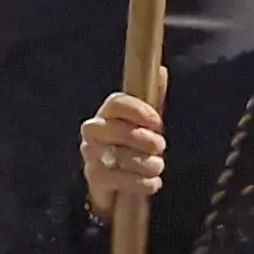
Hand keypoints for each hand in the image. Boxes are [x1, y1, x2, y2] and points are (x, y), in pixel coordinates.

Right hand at [79, 92, 166, 209]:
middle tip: (160, 146)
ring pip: (117, 155)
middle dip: (142, 139)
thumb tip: (161, 71)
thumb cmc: (133, 145)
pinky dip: (140, 182)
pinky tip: (153, 182)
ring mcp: (91, 154)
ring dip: (144, 163)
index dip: (138, 111)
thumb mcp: (145, 122)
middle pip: (115, 130)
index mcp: (107, 112)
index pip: (117, 103)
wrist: (116, 181)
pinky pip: (117, 179)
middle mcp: (94, 131)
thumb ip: (153, 98)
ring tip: (158, 166)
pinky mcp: (94, 177)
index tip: (158, 122)